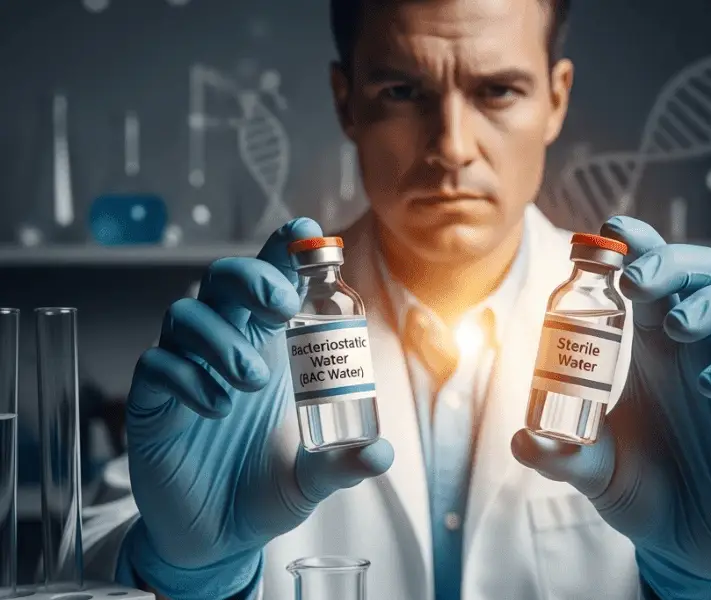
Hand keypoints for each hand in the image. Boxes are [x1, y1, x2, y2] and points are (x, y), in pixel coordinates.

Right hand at [122, 219, 393, 599]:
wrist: (217, 537)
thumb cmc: (265, 488)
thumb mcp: (313, 477)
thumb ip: (343, 464)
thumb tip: (381, 455)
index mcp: (270, 347)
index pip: (273, 282)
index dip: (285, 250)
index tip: (306, 232)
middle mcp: (227, 346)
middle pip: (222, 278)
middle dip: (252, 278)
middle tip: (282, 310)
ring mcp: (186, 370)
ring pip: (185, 314)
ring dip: (222, 339)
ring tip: (252, 380)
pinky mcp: (152, 402)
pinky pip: (156, 365)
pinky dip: (187, 378)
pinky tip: (215, 407)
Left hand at [512, 216, 710, 599]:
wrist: (681, 542)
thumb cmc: (638, 488)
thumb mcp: (589, 469)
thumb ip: (558, 454)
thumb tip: (522, 438)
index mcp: (651, 345)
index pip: (653, 274)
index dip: (639, 244)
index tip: (611, 231)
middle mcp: (695, 350)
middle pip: (705, 270)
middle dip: (673, 261)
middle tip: (636, 282)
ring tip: (679, 328)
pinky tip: (709, 385)